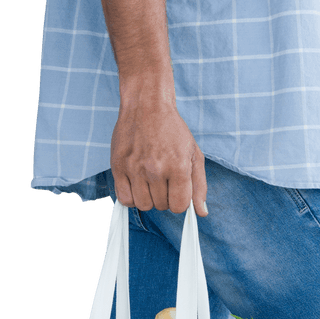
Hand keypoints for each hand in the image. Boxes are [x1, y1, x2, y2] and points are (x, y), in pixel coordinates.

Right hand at [110, 82, 207, 216]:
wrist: (147, 105)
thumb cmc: (172, 130)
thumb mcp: (194, 155)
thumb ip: (199, 186)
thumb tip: (201, 213)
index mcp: (178, 167)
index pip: (179, 206)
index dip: (179, 202)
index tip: (177, 191)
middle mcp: (156, 169)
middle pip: (161, 206)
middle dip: (165, 197)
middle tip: (163, 180)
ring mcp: (135, 168)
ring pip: (143, 205)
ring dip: (148, 198)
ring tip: (150, 182)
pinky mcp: (118, 166)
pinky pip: (124, 199)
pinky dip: (131, 197)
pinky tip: (137, 184)